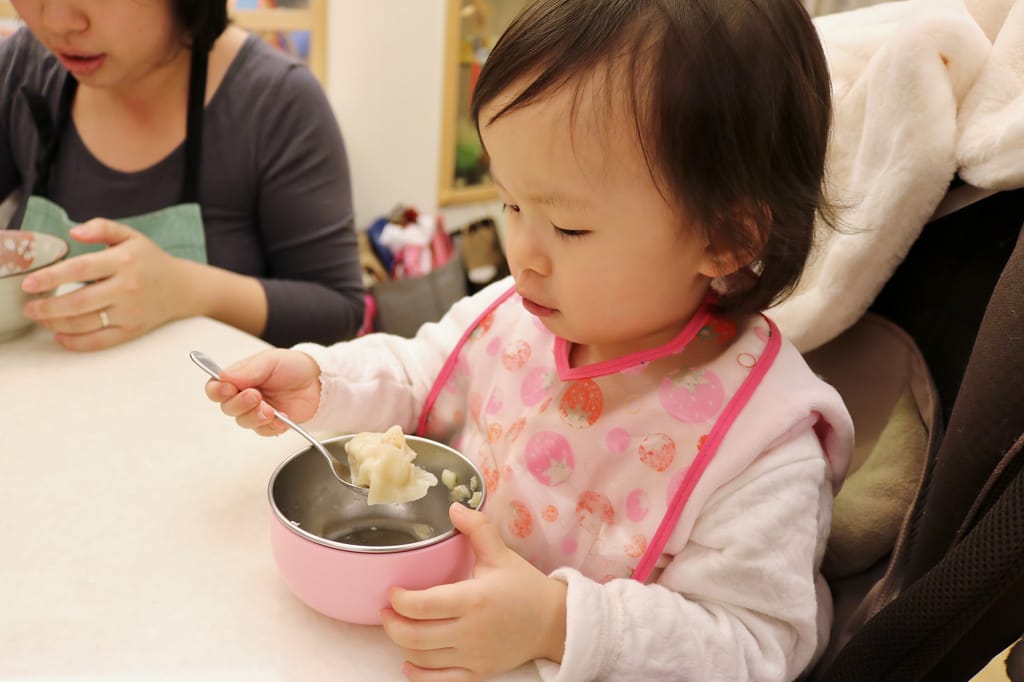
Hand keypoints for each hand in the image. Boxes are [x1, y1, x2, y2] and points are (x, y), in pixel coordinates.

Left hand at [21, 219, 192, 350]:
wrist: (182, 287)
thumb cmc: (150, 260)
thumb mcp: (130, 236)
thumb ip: (101, 227)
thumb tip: (73, 233)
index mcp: (124, 261)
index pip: (80, 269)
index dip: (51, 277)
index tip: (29, 283)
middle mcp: (127, 288)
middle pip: (79, 301)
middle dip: (48, 307)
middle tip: (29, 307)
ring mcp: (130, 312)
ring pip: (86, 323)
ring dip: (56, 323)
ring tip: (40, 318)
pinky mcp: (133, 330)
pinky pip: (100, 341)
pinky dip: (76, 342)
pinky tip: (59, 336)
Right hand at [204, 349, 321, 435]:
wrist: (318, 381)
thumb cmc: (293, 367)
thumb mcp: (271, 360)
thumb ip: (248, 369)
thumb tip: (224, 376)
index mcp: (239, 378)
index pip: (216, 388)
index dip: (217, 391)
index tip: (227, 389)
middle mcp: (244, 396)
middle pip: (227, 407)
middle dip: (239, 404)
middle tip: (255, 396)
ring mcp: (256, 411)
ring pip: (243, 421)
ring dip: (254, 416)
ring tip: (270, 409)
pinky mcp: (271, 424)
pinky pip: (263, 431)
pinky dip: (272, 425)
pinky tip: (282, 417)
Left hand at [382, 503, 567, 680]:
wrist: (553, 623)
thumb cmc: (525, 587)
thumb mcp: (502, 554)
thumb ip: (478, 529)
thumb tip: (454, 507)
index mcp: (474, 599)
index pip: (423, 605)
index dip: (400, 600)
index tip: (393, 591)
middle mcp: (470, 632)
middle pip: (415, 636)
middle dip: (392, 624)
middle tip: (387, 610)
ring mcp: (473, 656)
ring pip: (423, 658)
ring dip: (403, 645)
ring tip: (399, 628)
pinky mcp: (478, 672)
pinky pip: (439, 681)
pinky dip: (418, 674)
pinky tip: (409, 662)